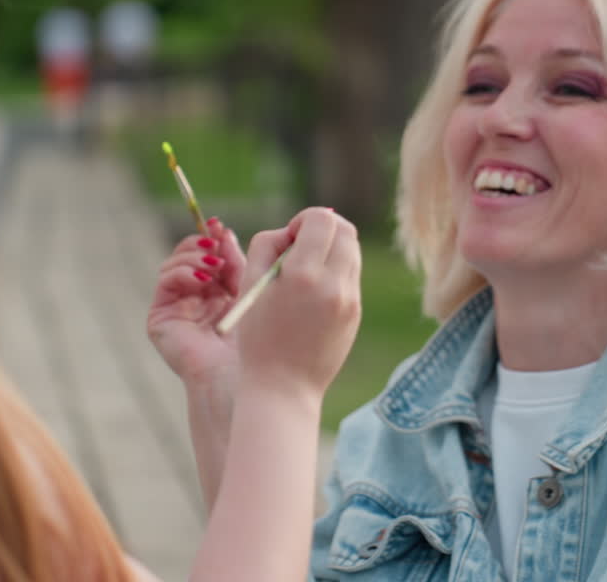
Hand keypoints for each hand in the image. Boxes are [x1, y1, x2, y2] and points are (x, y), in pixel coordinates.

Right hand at [146, 217, 244, 390]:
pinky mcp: (160, 319)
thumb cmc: (254, 339)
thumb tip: (222, 230)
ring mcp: (175, 309)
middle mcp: (194, 299)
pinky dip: (183, 272)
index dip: (211, 238)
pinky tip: (202, 279)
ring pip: (174, 264)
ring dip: (193, 256)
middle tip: (215, 241)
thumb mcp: (247, 289)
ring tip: (213, 264)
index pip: (207, 255)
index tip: (218, 225)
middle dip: (202, 244)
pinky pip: (165, 281)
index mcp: (217, 293)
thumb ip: (234, 261)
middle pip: (188, 255)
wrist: (243, 375)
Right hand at [234, 207, 361, 398]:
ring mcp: (350, 299)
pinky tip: (313, 294)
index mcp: (303, 274)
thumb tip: (291, 229)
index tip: (290, 238)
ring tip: (305, 272)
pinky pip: (351, 276)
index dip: (304, 220)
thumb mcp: (250, 286)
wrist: (283, 387)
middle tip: (300, 248)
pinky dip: (336, 272)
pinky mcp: (355, 312)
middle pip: (345, 229)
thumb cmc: (258, 337)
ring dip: (331, 248)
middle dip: (323, 229)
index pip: (322, 219)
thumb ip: (267, 245)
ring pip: (352, 250)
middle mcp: (334, 284)